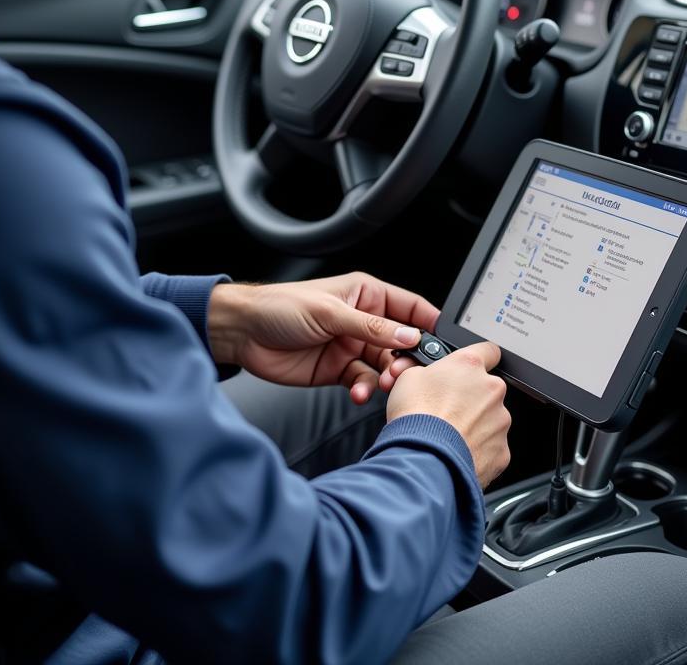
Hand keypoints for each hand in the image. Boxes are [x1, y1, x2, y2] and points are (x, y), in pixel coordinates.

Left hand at [206, 272, 439, 404]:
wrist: (242, 333)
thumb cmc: (279, 306)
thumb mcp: (329, 313)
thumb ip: (371, 327)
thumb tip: (409, 335)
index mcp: (366, 295)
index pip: (410, 308)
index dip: (429, 324)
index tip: (444, 345)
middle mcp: (363, 321)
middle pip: (402, 342)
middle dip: (407, 359)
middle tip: (403, 372)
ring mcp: (351, 346)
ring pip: (384, 366)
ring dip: (385, 377)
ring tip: (379, 384)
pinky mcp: (338, 370)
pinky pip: (363, 382)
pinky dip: (364, 390)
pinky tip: (357, 392)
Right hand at [386, 342, 510, 488]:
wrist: (424, 458)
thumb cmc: (416, 417)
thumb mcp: (408, 377)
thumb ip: (428, 371)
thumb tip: (425, 375)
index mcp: (470, 366)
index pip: (488, 350)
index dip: (478, 358)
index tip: (470, 368)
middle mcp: (491, 390)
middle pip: (487, 388)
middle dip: (471, 396)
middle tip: (447, 408)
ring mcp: (500, 421)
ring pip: (491, 418)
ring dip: (475, 423)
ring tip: (449, 433)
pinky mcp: (502, 451)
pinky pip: (492, 445)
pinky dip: (478, 448)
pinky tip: (458, 450)